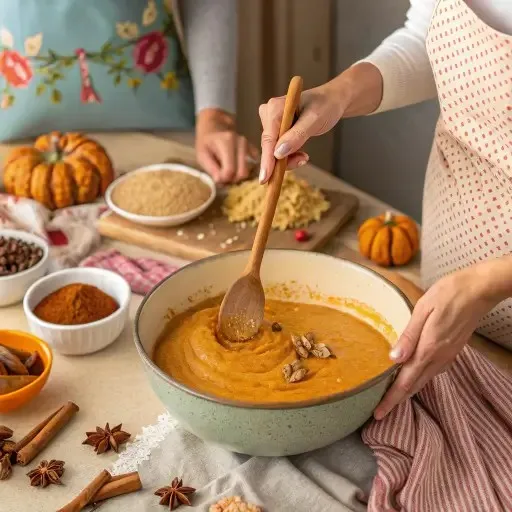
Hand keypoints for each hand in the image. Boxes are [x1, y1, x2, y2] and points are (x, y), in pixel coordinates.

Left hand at [196, 108, 258, 183]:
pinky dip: (244, 172)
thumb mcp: (202, 155)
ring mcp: (249, 146)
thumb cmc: (206, 143)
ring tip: (227, 173)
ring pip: (248, 172)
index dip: (224, 179)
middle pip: (242, 173)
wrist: (214, 128)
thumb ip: (211, 168)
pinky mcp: (253, 150)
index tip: (217, 178)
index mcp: (227, 143)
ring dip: (237, 177)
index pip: (230, 170)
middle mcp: (241, 143)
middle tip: (223, 178)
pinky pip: (253, 167)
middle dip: (232, 180)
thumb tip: (220, 181)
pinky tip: (236, 169)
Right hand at [258, 80, 348, 182]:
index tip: (264, 179)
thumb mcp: (315, 121)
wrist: (332, 101)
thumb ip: (297, 136)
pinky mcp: (276, 131)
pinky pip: (278, 150)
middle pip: (269, 146)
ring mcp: (271, 123)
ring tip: (305, 157)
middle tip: (303, 161)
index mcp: (275, 108)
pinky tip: (302, 155)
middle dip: (283, 160)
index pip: (268, 139)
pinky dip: (289, 156)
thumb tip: (278, 153)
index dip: (266, 160)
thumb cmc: (326, 106)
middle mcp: (268, 114)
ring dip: (288, 159)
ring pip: (273, 151)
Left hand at [374, 263, 502, 419]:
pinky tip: (409, 375)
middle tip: (379, 411)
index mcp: (429, 349)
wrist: (479, 290)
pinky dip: (417, 379)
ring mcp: (448, 356)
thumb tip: (393, 359)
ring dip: (406, 391)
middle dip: (396, 400)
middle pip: (414, 386)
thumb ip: (408, 335)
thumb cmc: (448, 294)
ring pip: (423, 380)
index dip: (391, 399)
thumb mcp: (423, 310)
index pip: (405, 382)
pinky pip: (431, 372)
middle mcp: (439, 358)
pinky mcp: (451, 351)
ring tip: (390, 396)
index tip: (378, 413)